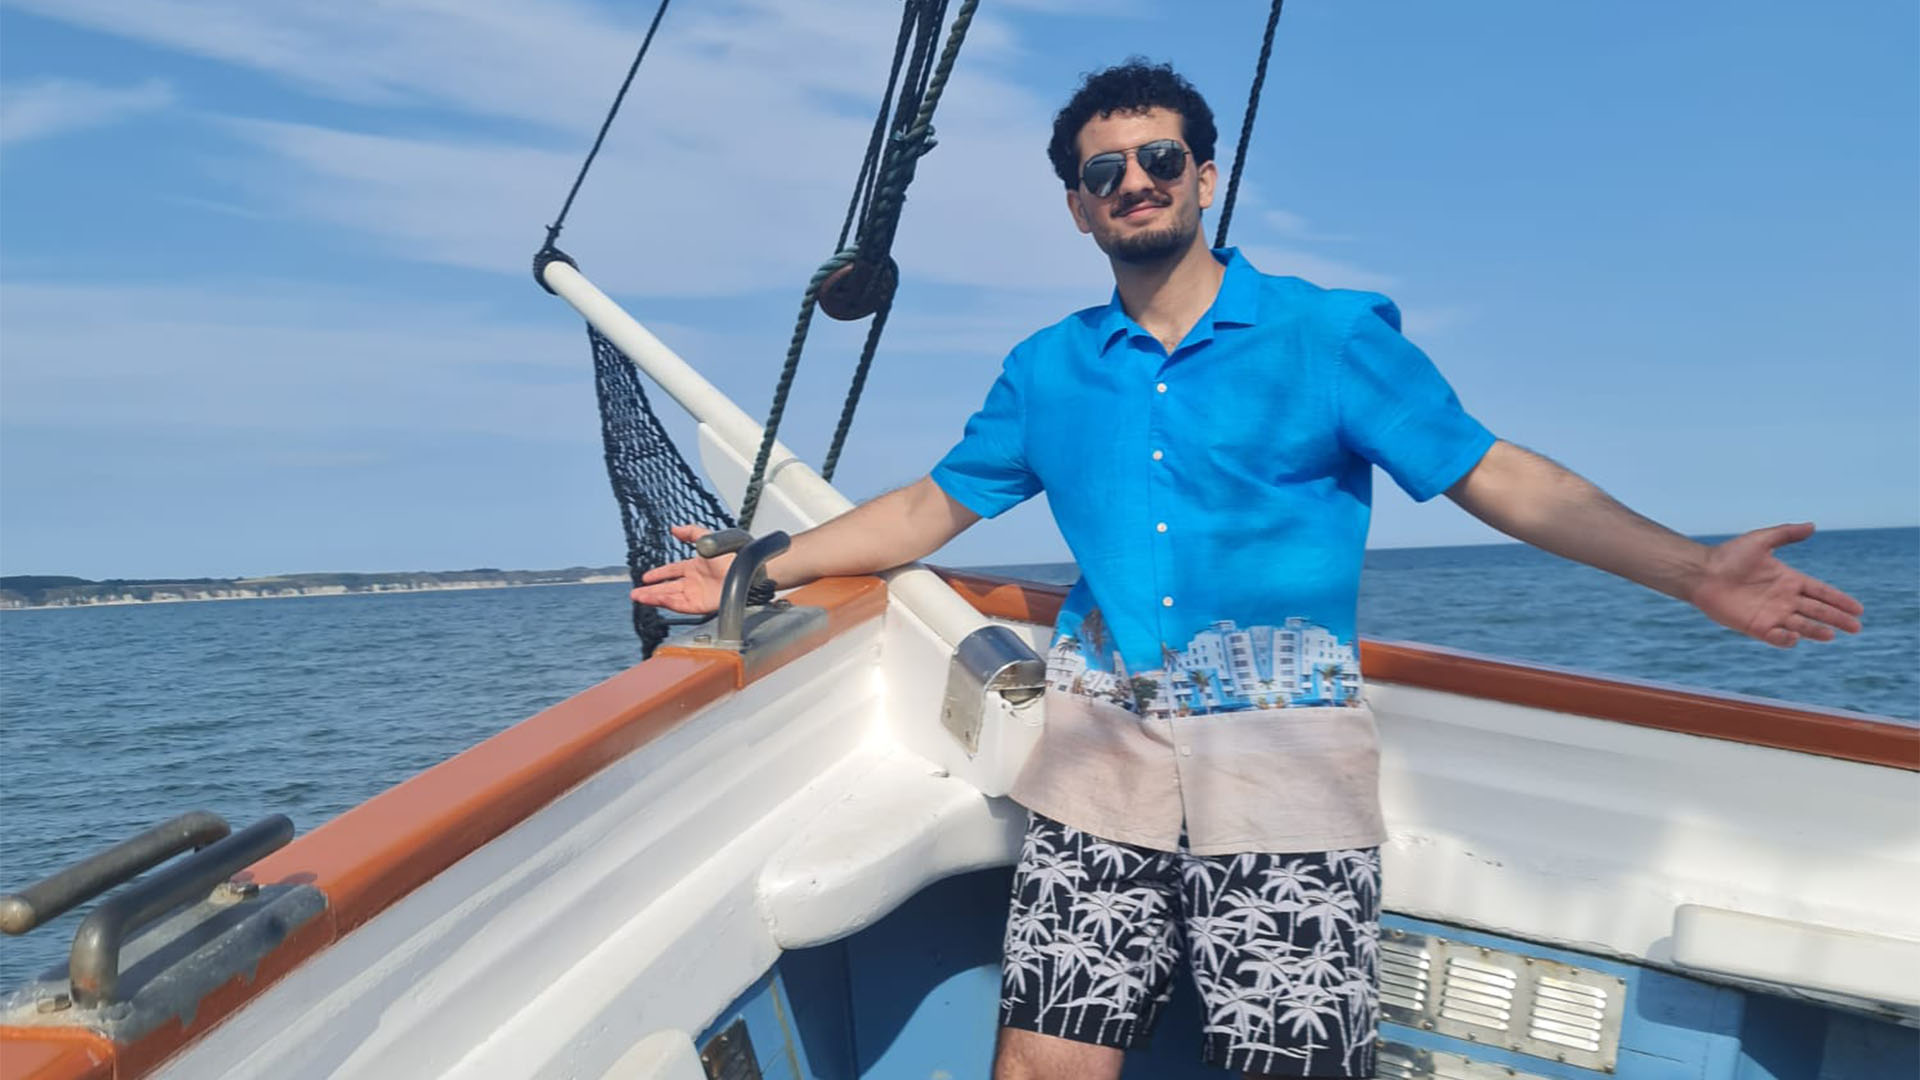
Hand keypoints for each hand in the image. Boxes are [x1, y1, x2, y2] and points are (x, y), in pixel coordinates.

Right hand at [630, 524, 732, 614]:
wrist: (751, 569)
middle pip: (668, 588)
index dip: (658, 574)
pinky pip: (681, 605)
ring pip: (671, 598)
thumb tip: (674, 528)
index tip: (645, 577)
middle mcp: (695, 582)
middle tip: (635, 593)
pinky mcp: (702, 605)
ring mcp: (698, 594)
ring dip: (654, 598)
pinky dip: (668, 603)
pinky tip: (656, 600)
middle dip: (651, 590)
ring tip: (638, 598)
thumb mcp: (709, 537)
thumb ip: (692, 532)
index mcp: (696, 567)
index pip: (672, 572)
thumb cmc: (737, 554)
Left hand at [1689, 523, 1863, 647]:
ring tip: (1832, 635)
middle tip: (1856, 628)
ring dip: (1816, 631)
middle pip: (1817, 611)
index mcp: (1789, 580)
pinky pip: (1775, 636)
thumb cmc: (1728, 556)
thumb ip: (1786, 533)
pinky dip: (1786, 638)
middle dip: (1837, 619)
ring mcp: (1770, 614)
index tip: (1858, 609)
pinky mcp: (1755, 626)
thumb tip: (1813, 525)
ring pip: (1801, 625)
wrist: (1701, 572)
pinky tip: (1794, 636)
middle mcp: (1783, 599)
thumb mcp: (1761, 540)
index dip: (1839, 600)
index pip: (1821, 592)